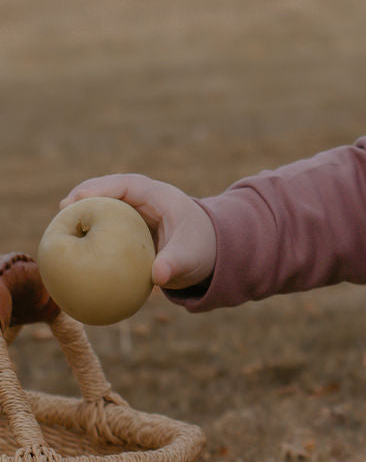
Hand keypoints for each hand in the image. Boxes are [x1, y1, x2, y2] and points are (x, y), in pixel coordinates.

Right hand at [61, 175, 216, 289]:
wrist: (210, 254)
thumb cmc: (202, 249)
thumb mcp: (192, 257)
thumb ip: (175, 264)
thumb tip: (159, 276)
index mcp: (159, 196)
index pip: (127, 184)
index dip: (101, 187)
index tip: (80, 197)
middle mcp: (143, 199)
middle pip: (108, 189)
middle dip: (84, 195)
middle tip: (62, 209)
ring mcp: (134, 211)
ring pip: (104, 204)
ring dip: (82, 211)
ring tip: (60, 224)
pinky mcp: (128, 226)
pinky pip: (105, 223)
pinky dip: (90, 229)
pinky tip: (72, 246)